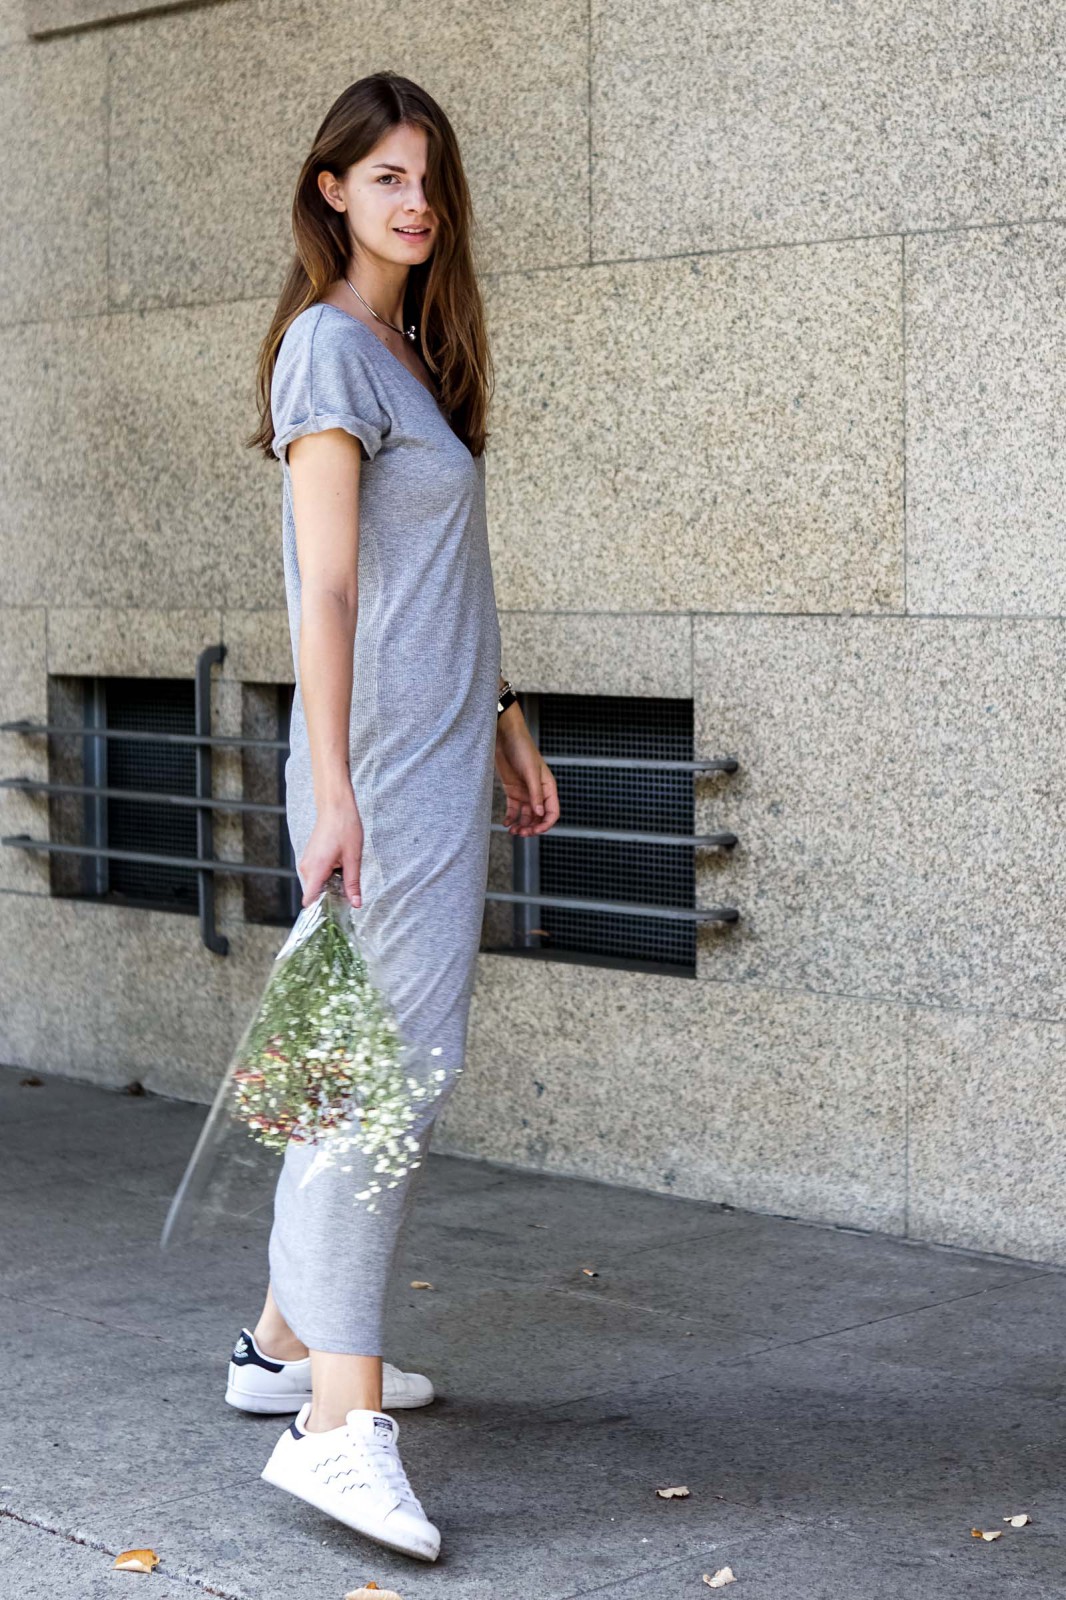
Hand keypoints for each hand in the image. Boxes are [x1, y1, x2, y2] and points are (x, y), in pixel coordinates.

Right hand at [298, 790, 363, 907]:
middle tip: (349, 896)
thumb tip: (356, 904)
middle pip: (314, 894)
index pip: (309, 900)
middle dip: (330, 897)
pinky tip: (341, 870)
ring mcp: (306, 862)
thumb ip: (353, 883)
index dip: (321, 910)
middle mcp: (306, 867)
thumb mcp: (353, 858)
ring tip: (346, 879)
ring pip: (316, 885)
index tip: (335, 914)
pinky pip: (316, 875)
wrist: (336, 806)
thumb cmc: (345, 828)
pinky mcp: (310, 858)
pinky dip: (327, 877)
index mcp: (316, 869)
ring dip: (330, 886)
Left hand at [495, 707, 559, 834]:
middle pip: (539, 817)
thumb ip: (535, 794)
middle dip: (532, 827)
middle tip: (521, 833)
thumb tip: (540, 814)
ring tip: (513, 831)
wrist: (505, 737)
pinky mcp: (513, 791)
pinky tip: (506, 823)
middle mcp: (538, 793)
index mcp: (548, 788)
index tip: (535, 831)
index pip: (552, 812)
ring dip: (521, 825)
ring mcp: (525, 793)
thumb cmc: (522, 749)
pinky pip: (514, 810)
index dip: (546, 824)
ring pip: (526, 816)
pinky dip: (511, 818)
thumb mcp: (530, 772)